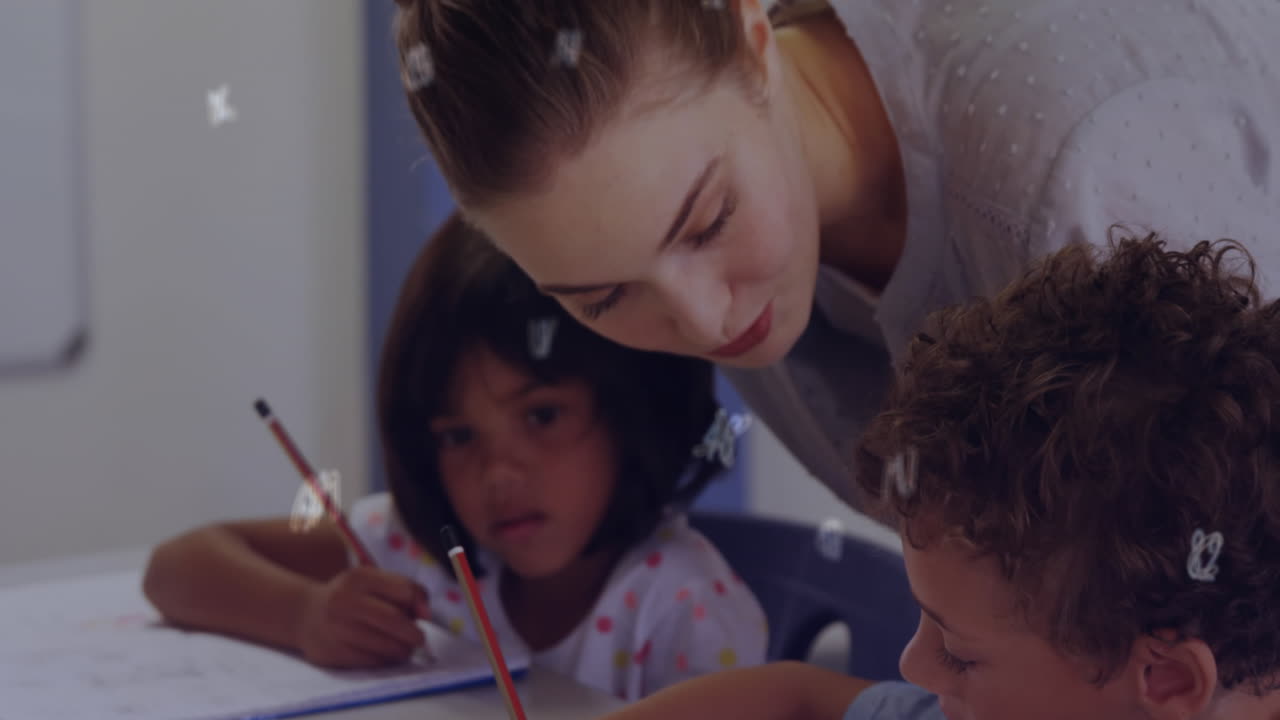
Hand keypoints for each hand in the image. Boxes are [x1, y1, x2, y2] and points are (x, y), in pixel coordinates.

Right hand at [295, 566, 431, 668]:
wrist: (303, 614)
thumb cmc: (349, 597)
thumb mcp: (372, 582)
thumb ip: (404, 589)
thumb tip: (426, 613)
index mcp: (359, 578)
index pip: (403, 590)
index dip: (418, 604)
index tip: (423, 615)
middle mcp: (344, 601)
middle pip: (394, 620)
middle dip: (413, 633)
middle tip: (418, 639)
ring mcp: (336, 628)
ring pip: (384, 645)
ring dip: (402, 650)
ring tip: (404, 648)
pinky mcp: (332, 652)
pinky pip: (370, 661)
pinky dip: (385, 660)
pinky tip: (384, 654)